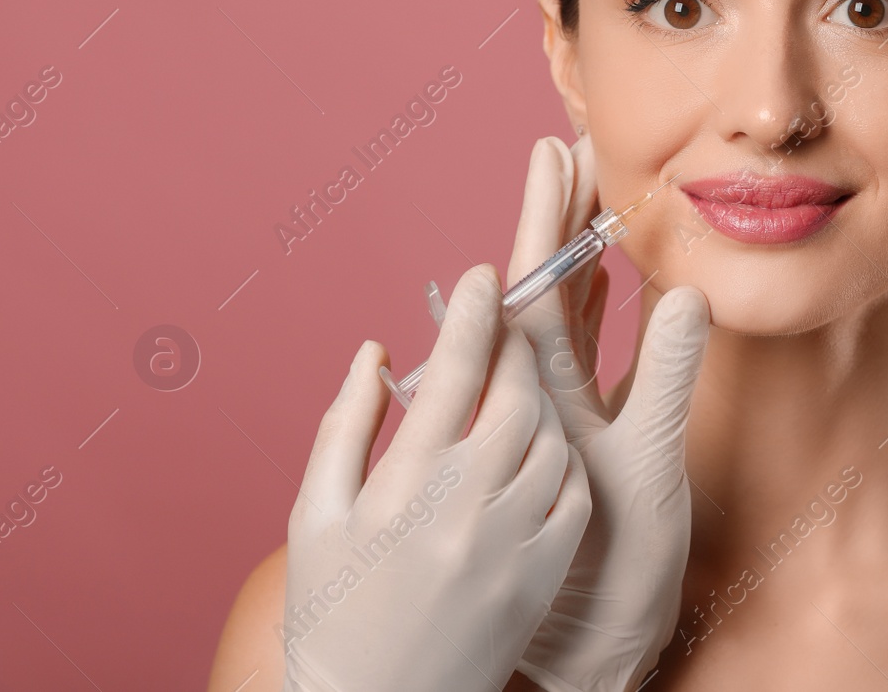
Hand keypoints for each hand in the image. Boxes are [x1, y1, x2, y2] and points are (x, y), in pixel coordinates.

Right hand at [281, 262, 591, 691]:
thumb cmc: (332, 611)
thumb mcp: (315, 515)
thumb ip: (345, 424)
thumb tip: (376, 349)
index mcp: (403, 486)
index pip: (455, 373)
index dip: (474, 314)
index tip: (485, 275)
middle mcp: (466, 508)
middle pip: (519, 395)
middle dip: (518, 348)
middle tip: (510, 326)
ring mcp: (513, 542)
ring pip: (553, 439)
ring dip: (542, 402)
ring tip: (518, 391)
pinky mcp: (544, 574)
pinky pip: (572, 493)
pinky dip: (562, 460)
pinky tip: (538, 452)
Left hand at [506, 135, 711, 691]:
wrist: (590, 648)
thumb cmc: (613, 574)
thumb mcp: (649, 473)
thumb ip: (667, 381)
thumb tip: (687, 294)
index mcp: (536, 400)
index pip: (535, 287)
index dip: (545, 216)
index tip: (551, 151)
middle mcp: (532, 398)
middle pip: (539, 286)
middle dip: (555, 214)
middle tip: (571, 146)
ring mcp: (551, 412)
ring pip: (555, 312)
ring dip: (570, 248)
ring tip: (585, 187)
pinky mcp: (573, 431)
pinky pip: (573, 347)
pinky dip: (587, 299)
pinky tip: (597, 270)